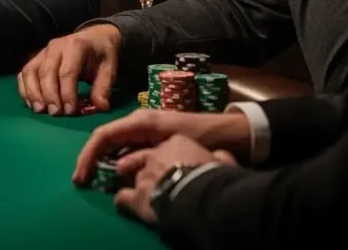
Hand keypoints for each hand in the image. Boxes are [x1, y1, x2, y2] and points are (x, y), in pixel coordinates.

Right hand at [18, 24, 120, 115]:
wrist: (93, 37)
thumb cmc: (101, 54)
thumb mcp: (109, 68)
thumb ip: (104, 87)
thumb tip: (100, 107)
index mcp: (76, 46)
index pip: (67, 71)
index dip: (67, 93)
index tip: (69, 111)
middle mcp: (55, 46)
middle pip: (46, 71)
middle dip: (49, 94)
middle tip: (54, 113)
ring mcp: (43, 51)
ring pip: (31, 71)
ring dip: (32, 92)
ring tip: (39, 110)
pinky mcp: (36, 58)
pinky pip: (25, 72)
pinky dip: (24, 88)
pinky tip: (31, 103)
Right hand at [73, 108, 251, 183]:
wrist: (224, 132)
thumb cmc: (200, 135)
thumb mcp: (171, 142)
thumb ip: (144, 153)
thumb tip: (118, 169)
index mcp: (138, 121)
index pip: (103, 135)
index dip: (88, 155)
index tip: (81, 175)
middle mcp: (136, 122)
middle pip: (104, 139)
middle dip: (89, 159)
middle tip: (81, 181)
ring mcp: (142, 130)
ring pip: (113, 145)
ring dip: (100, 161)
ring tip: (92, 180)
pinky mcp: (149, 139)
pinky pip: (125, 149)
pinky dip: (116, 163)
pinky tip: (115, 177)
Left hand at [113, 134, 236, 224]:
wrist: (200, 193)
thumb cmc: (213, 176)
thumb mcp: (222, 162)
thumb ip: (218, 157)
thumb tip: (222, 155)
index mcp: (177, 143)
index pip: (171, 148)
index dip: (174, 159)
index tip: (180, 166)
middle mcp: (155, 154)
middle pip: (147, 159)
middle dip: (150, 168)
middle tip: (157, 180)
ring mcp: (144, 174)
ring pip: (137, 177)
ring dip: (142, 186)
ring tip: (146, 195)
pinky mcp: (138, 196)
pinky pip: (124, 197)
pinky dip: (124, 201)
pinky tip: (125, 204)